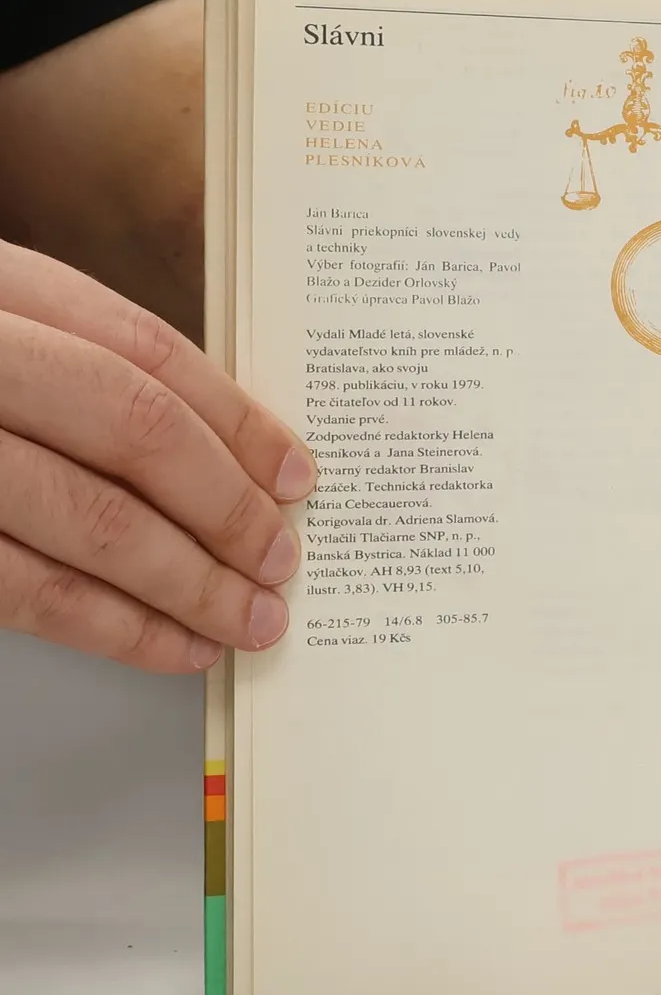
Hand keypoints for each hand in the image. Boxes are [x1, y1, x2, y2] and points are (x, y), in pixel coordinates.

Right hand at [0, 241, 311, 672]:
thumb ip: (76, 364)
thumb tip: (226, 447)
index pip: (145, 350)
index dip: (238, 420)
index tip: (299, 474)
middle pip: (134, 429)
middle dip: (227, 506)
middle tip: (285, 559)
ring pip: (86, 516)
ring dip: (186, 581)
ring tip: (249, 619)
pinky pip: (22, 586)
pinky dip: (111, 624)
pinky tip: (170, 644)